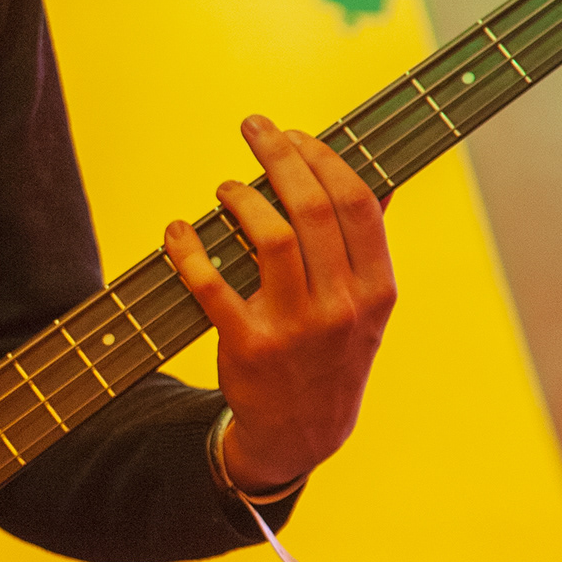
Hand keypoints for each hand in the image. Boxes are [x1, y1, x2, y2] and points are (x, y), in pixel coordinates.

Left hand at [163, 115, 394, 490]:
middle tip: (253, 128)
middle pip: (313, 209)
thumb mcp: (367, 308)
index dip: (325, 158)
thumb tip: (383, 183)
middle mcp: (341, 306)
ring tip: (227, 187)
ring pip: (269, 238)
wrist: (303, 432)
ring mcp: (296, 328)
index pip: (357, 204)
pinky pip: (212, 285)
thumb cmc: (332, 353)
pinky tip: (178, 231)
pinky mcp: (248, 347)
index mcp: (376, 288)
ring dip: (241, 198)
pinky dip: (189, 250)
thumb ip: (368, 247)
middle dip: (281, 156)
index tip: (297, 134)